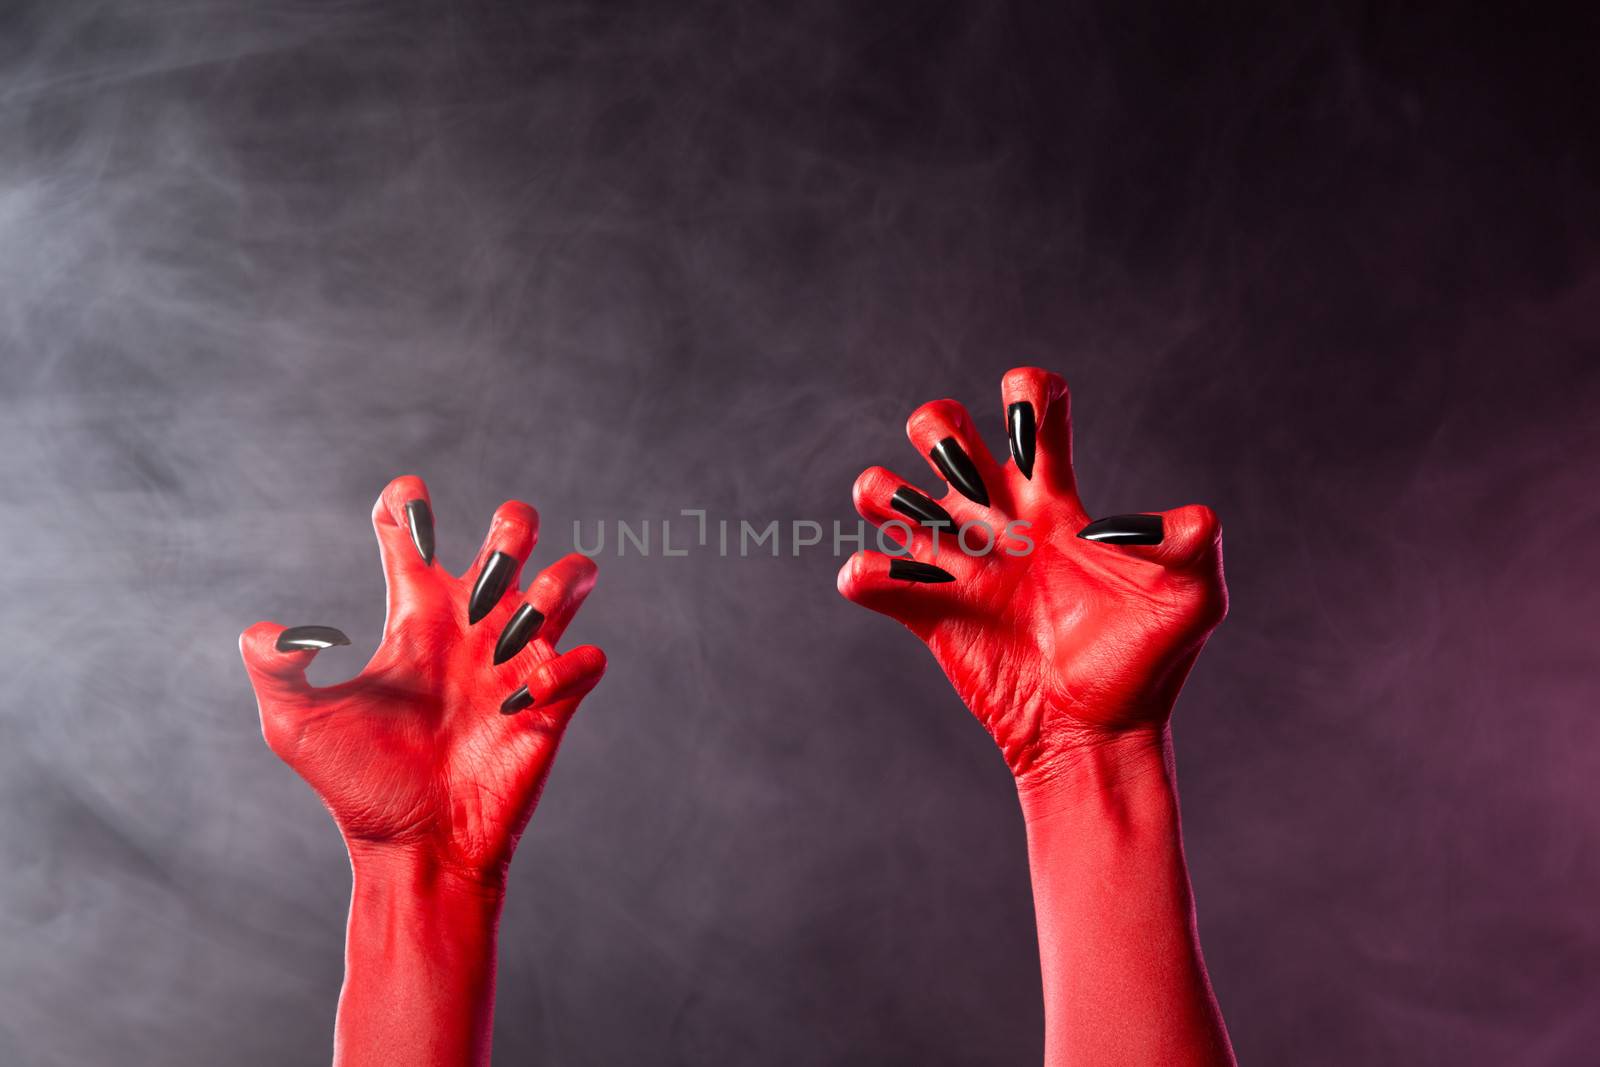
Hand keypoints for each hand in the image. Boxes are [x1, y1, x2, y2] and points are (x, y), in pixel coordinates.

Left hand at [240, 475, 605, 884]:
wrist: (415, 851)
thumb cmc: (358, 788)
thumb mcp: (296, 727)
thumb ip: (277, 670)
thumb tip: (266, 631)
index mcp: (415, 617)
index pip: (414, 533)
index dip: (409, 503)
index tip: (407, 504)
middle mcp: (472, 627)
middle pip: (511, 536)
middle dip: (512, 529)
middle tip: (484, 578)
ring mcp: (518, 662)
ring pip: (568, 581)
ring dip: (556, 586)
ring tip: (519, 626)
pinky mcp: (555, 704)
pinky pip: (588, 660)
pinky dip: (569, 666)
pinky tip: (527, 698)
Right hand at [837, 367, 1225, 795]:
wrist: (1096, 738)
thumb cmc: (1145, 666)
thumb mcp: (1192, 599)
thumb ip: (1192, 546)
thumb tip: (1190, 517)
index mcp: (1054, 499)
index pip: (1030, 409)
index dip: (1027, 394)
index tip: (1033, 435)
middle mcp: (997, 519)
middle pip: (941, 427)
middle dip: (939, 428)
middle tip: (975, 488)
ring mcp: (956, 564)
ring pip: (883, 489)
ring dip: (888, 493)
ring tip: (933, 537)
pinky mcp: (925, 612)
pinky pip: (869, 577)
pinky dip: (871, 576)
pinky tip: (918, 592)